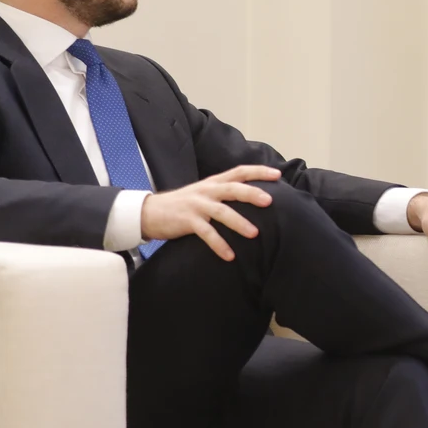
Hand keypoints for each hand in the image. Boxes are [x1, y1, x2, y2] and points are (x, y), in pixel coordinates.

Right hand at [139, 164, 279, 260]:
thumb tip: (253, 198)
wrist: (150, 212)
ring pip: (222, 212)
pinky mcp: (187, 220)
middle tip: (270, 201)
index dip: (258, 172)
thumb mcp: (204, 193)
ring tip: (254, 234)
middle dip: (252, 194)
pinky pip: (206, 233)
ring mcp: (197, 205)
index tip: (277, 175)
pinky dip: (219, 244)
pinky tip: (230, 256)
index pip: (239, 171)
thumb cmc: (183, 204)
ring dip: (239, 223)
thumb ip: (224, 193)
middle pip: (233, 189)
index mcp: (214, 182)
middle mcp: (207, 190)